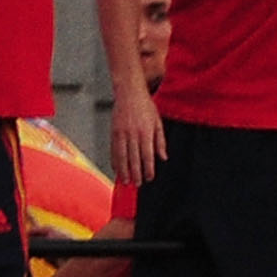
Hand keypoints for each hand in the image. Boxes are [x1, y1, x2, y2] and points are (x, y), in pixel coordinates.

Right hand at [110, 73, 165, 190]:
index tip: (149, 178)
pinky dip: (115, 161)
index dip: (148, 168)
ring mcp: (121, 133)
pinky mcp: (113, 132)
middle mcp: (133, 134)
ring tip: (126, 181)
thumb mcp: (158, 122)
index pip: (147, 155)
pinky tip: (116, 169)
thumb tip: (163, 157)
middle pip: (134, 158)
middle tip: (137, 184)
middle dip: (136, 173)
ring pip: (122, 156)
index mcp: (146, 132)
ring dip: (124, 171)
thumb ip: (160, 141)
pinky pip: (113, 150)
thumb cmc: (145, 106)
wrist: (129, 92)